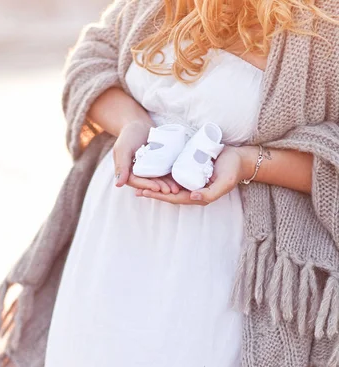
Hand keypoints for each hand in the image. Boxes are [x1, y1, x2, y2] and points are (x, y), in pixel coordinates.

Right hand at [113, 120, 179, 193]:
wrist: (139, 124)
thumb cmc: (129, 134)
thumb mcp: (123, 148)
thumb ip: (121, 165)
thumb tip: (118, 184)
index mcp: (127, 172)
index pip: (136, 182)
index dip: (147, 185)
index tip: (157, 188)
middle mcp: (137, 173)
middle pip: (148, 183)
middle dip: (159, 187)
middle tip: (170, 191)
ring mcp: (148, 170)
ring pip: (157, 180)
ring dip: (166, 185)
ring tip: (176, 189)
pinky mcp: (157, 165)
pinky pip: (163, 173)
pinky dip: (170, 178)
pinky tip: (178, 182)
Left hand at [135, 145, 258, 204]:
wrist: (241, 158)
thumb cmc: (233, 170)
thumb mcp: (224, 183)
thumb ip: (210, 193)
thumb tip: (192, 197)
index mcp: (197, 195)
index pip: (174, 198)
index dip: (159, 196)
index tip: (144, 192)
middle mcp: (192, 189)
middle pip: (168, 191)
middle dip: (153, 191)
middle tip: (135, 187)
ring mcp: (191, 179)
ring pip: (170, 183)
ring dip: (155, 182)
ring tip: (140, 179)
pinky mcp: (191, 168)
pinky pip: (174, 172)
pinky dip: (163, 172)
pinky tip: (153, 168)